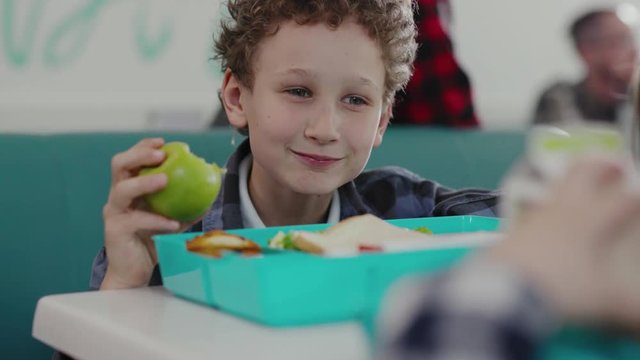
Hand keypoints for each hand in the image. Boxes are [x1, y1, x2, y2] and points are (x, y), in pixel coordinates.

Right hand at [101, 138, 189, 289]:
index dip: (143, 147)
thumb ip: (187, 203)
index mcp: (129, 188)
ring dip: (145, 182)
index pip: (130, 159)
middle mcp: (117, 196)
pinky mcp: (115, 230)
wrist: (134, 271)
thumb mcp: (173, 218)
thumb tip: (214, 188)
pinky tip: (174, 223)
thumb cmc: (153, 240)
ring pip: (122, 190)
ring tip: (165, 179)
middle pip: (118, 165)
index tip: (163, 143)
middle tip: (161, 155)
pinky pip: (137, 220)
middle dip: (139, 155)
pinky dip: (157, 220)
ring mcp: (113, 212)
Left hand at [492, 157, 639, 331]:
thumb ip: (631, 310)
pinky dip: (544, 210)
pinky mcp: (510, 232)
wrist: (503, 290)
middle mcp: (561, 212)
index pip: (621, 199)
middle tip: (612, 164)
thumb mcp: (604, 301)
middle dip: (600, 166)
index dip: (636, 194)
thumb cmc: (559, 287)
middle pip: (581, 174)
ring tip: (577, 184)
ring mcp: (532, 218)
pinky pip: (531, 212)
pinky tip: (544, 222)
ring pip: (553, 189)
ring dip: (568, 183)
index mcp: (590, 220)